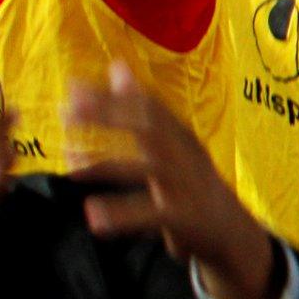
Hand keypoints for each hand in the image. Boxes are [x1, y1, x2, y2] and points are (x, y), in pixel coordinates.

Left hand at [66, 62, 276, 298]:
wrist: (232, 232)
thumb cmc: (193, 185)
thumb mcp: (173, 144)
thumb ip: (142, 111)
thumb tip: (117, 66)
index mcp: (181, 137)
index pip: (149, 107)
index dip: (111, 96)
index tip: (73, 88)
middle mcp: (186, 156)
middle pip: (149, 129)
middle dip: (108, 118)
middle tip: (67, 113)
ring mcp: (188, 186)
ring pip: (147, 169)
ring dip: (106, 165)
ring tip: (70, 166)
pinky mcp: (185, 218)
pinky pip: (152, 214)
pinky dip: (122, 215)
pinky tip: (93, 215)